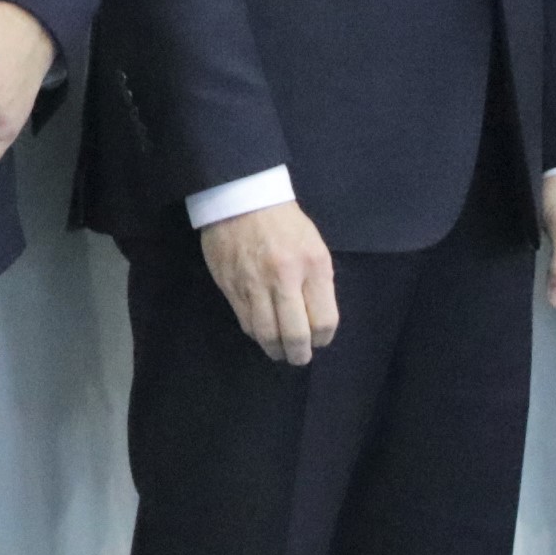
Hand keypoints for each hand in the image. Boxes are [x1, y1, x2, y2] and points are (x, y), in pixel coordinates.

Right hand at [203, 199, 341, 364]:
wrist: (242, 197)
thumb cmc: (284, 221)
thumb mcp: (314, 245)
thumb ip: (317, 282)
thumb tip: (316, 320)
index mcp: (313, 265)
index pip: (324, 320)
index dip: (323, 339)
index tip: (320, 342)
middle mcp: (285, 277)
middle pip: (295, 335)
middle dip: (300, 354)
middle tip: (299, 357)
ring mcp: (255, 284)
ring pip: (267, 334)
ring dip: (276, 350)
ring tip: (280, 352)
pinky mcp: (231, 287)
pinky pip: (246, 322)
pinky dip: (256, 334)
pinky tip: (262, 333)